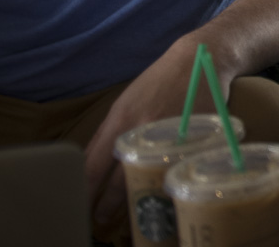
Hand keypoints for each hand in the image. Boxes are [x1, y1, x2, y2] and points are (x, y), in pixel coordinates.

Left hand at [83, 38, 227, 232]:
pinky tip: (162, 194)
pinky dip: (167, 184)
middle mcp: (141, 130)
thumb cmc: (159, 82)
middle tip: (98, 220)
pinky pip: (176, 169)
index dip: (83, 190)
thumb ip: (109, 133)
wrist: (201, 59)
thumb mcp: (126, 102)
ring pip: (148, 178)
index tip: (76, 206)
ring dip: (135, 199)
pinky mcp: (193, 139)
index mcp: (120, 121)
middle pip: (118, 180)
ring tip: (128, 215)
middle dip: (106, 205)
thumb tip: (91, 164)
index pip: (92, 166)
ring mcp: (169, 136)